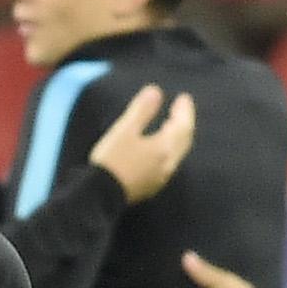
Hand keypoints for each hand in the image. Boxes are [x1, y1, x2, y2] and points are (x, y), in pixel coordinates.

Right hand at [88, 84, 196, 202]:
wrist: (101, 195)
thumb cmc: (112, 160)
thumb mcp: (124, 130)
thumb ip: (142, 110)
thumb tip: (156, 92)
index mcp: (164, 148)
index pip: (182, 126)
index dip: (185, 111)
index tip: (184, 98)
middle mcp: (167, 164)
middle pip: (183, 141)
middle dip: (184, 123)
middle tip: (182, 109)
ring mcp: (160, 178)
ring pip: (177, 153)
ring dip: (178, 137)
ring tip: (172, 126)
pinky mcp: (150, 187)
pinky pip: (167, 164)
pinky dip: (169, 150)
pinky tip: (160, 149)